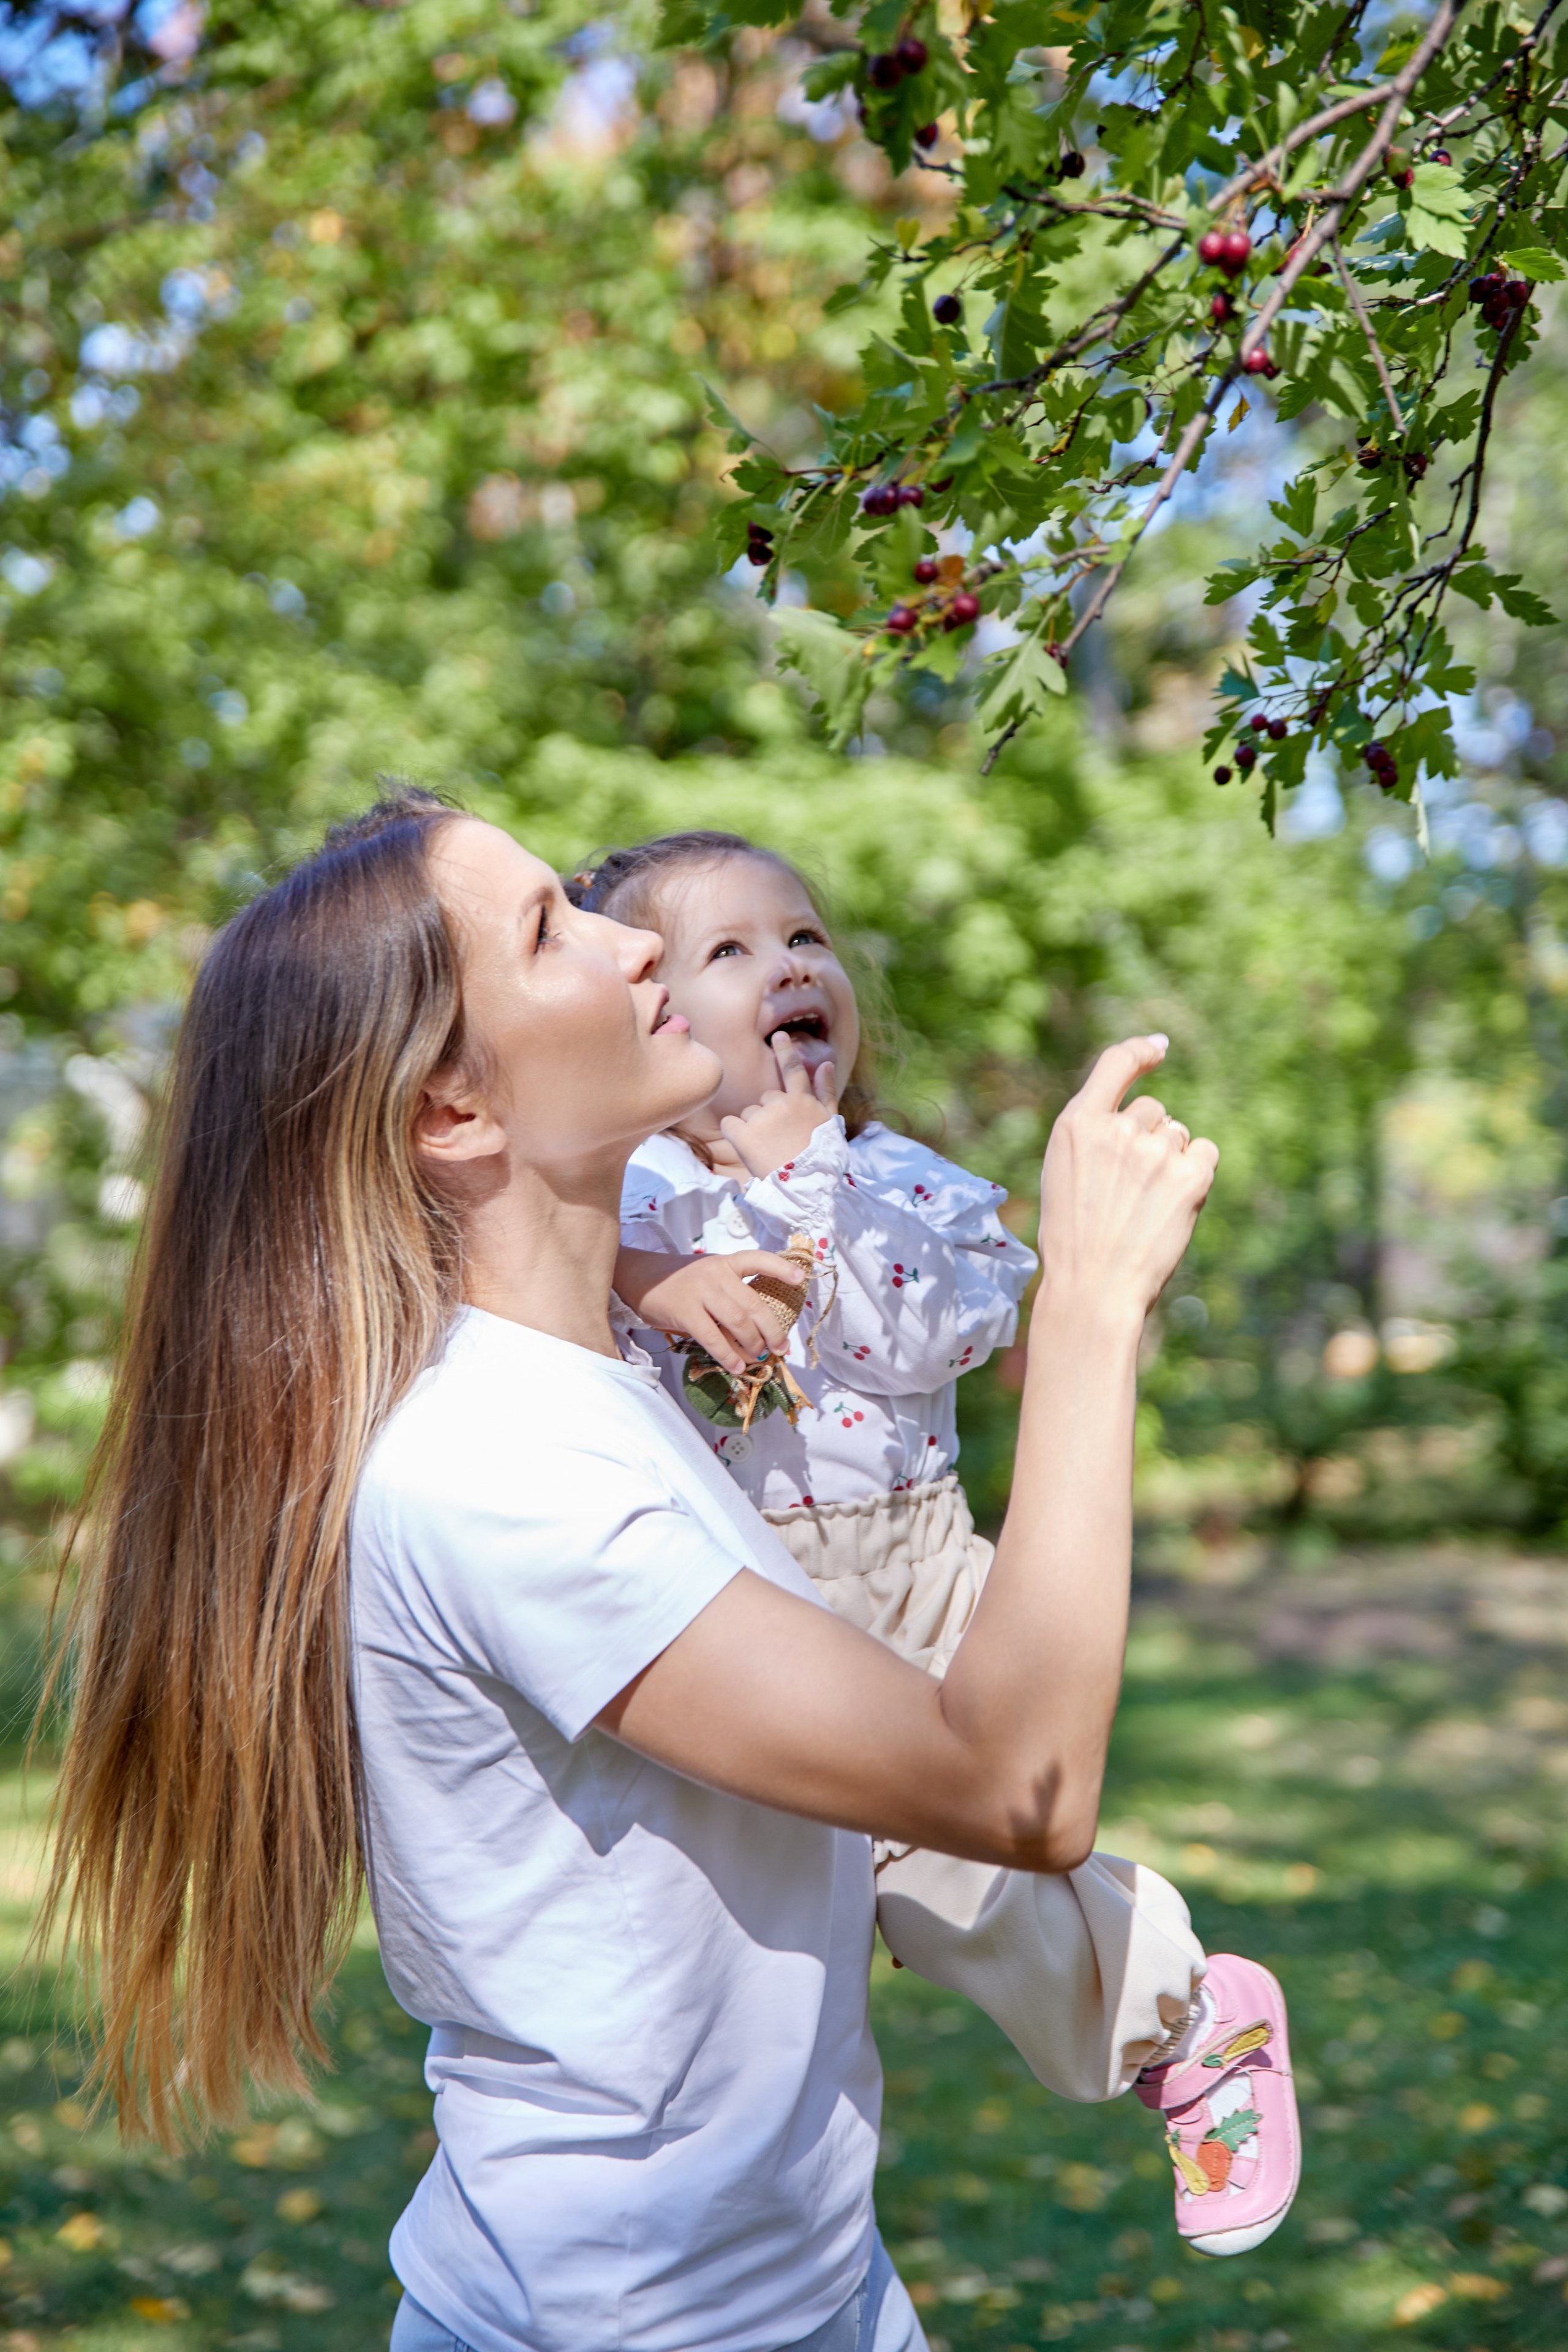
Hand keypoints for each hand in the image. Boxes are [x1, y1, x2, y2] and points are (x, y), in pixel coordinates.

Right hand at [614, 1246, 806, 1375]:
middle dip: (772, 1330)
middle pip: (754, 1304)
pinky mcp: (685, 1311)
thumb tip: (757, 1329)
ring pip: (738, 1322)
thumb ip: (731, 1292)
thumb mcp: (708, 1275)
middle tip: (781, 1348)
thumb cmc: (679, 1281)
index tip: (801, 1280)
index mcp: (726, 1263)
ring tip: (760, 1358)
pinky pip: (713, 1338)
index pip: (758, 1260)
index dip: (782, 1269)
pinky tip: (737, 1366)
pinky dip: (729, 1355)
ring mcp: (701, 1291)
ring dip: (753, 1344)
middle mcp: (716, 1274)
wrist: (640, 1277)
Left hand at [718, 1032, 838, 1179]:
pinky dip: (735, 1135)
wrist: (807, 1187)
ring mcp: (762, 1118)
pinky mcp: (744, 1135)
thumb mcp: (830, 1124)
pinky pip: (731, 1125)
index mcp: (803, 1101)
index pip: (793, 1069)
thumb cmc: (821, 1159)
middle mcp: (783, 1103)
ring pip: (747, 1114)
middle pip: (764, 1099)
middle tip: (778, 1142)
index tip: (779, 1035)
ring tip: (769, 1151)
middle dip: (767, 1115)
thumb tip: (825, 1062)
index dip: (786, 1051)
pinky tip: (749, 1150)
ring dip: (753, 1129)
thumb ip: (825, 1092)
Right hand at [1037, 1035, 1216, 1321]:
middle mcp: (1117, 1128)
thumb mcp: (1064, 1172)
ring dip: (1170, 1160)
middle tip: (1130, 1188)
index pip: (1115, 1064)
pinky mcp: (1190, 1176)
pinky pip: (1204, 1152)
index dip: (1140, 1052)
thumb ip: (1095, 1136)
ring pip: (1177, 1134)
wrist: (1094, 1288)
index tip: (1158, 1049)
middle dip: (1149, 1138)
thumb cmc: (1074, 1238)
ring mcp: (1155, 1151)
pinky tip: (1173, 1205)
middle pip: (1153, 1110)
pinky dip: (1195, 1173)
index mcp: (1077, 1123)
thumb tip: (1141, 1115)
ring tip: (1147, 1204)